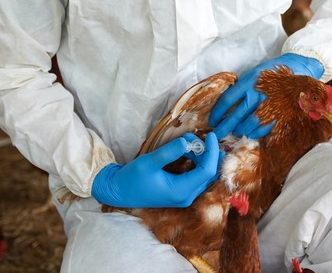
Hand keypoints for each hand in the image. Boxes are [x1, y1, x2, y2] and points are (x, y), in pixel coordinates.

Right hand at [91, 132, 222, 207]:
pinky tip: (189, 151)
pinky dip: (196, 162)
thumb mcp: (149, 162)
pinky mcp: (181, 192)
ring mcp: (185, 196)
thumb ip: (168, 152)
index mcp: (181, 191)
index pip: (207, 171)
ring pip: (204, 175)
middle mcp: (186, 197)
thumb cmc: (132, 178)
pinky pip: (197, 177)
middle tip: (195, 136)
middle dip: (207, 153)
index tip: (211, 135)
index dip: (212, 152)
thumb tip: (186, 141)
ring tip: (189, 141)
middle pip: (209, 174)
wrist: (119, 192)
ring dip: (202, 157)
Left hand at [209, 53, 323, 138]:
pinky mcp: (279, 114)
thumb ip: (241, 88)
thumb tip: (225, 107)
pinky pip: (262, 129)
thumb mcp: (254, 75)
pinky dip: (253, 133)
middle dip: (224, 128)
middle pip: (236, 116)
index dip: (217, 112)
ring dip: (239, 130)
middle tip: (216, 134)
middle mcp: (258, 93)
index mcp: (249, 81)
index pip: (227, 100)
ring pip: (248, 125)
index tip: (212, 120)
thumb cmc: (272, 74)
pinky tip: (249, 132)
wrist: (298, 70)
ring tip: (234, 131)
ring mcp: (270, 105)